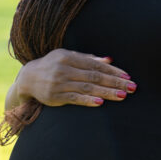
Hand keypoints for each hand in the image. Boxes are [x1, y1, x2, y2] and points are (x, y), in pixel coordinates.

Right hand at [16, 49, 136, 107]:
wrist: (28, 78)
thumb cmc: (53, 65)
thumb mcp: (68, 57)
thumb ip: (88, 58)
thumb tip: (110, 59)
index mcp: (69, 56)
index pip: (96, 64)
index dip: (113, 71)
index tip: (128, 76)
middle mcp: (64, 69)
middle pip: (94, 76)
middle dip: (115, 82)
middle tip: (132, 87)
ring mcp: (59, 83)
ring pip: (87, 88)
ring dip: (106, 92)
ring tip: (122, 96)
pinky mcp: (55, 96)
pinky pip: (75, 99)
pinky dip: (88, 100)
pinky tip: (101, 102)